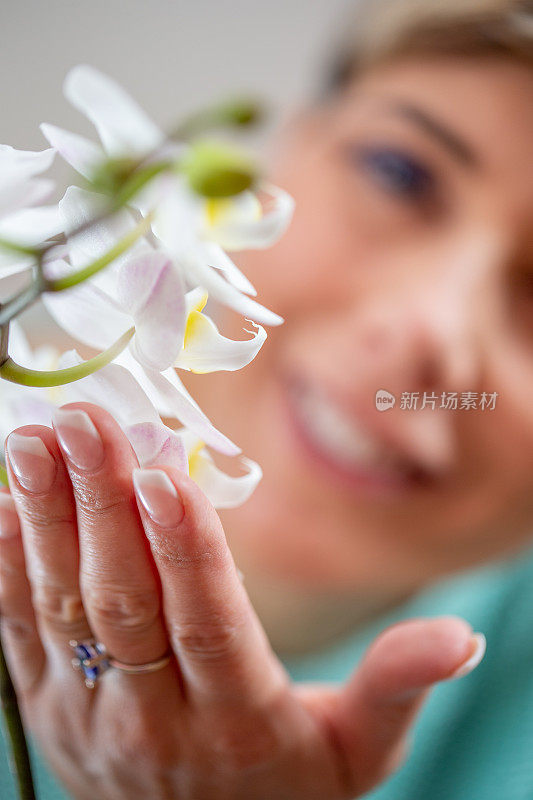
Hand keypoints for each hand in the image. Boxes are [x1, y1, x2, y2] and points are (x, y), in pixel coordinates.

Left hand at [0, 403, 483, 799]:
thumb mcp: (356, 753)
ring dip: (49, 518)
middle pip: (126, 603)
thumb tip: (459, 637)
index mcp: (239, 724)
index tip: (168, 475)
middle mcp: (154, 720)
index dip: (188, 550)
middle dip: (104, 506)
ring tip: (37, 441)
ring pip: (64, 607)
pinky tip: (8, 502)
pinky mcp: (46, 709)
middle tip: (89, 423)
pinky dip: (9, 565)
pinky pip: (20, 633)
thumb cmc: (285, 789)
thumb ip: (396, 688)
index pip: (208, 625)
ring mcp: (88, 716)